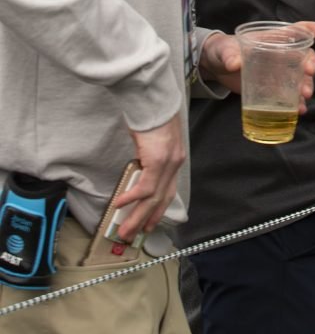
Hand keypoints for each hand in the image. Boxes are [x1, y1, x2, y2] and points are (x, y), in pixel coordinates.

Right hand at [116, 113, 186, 240]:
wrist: (153, 98)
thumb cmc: (151, 114)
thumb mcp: (154, 139)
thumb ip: (149, 156)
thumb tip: (137, 168)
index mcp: (175, 159)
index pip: (168, 191)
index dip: (158, 210)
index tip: (149, 224)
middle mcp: (175, 163)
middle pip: (160, 199)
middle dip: (145, 220)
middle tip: (132, 235)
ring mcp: (168, 162)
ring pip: (152, 198)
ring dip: (136, 216)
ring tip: (124, 229)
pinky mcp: (157, 159)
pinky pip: (144, 186)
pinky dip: (131, 197)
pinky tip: (120, 204)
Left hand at [198, 24, 314, 106]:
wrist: (217, 69)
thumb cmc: (223, 52)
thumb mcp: (224, 51)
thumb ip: (230, 55)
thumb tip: (234, 63)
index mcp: (272, 39)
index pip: (295, 30)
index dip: (309, 29)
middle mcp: (280, 55)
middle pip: (303, 56)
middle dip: (310, 63)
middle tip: (309, 72)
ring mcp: (279, 73)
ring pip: (300, 77)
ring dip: (306, 85)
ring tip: (305, 96)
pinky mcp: (274, 89)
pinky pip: (290, 96)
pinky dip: (297, 103)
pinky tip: (299, 109)